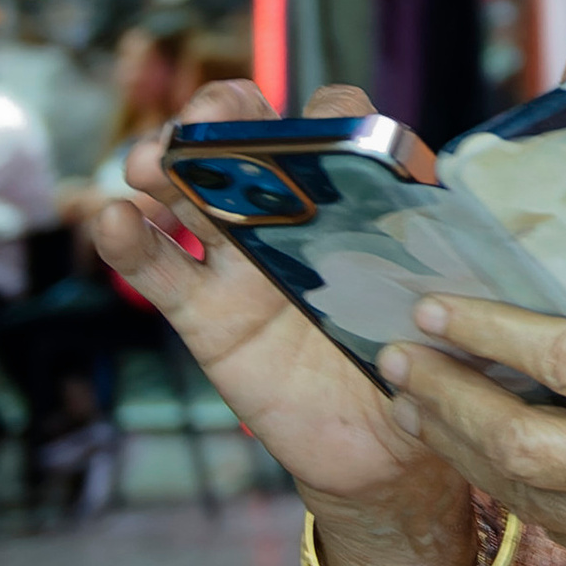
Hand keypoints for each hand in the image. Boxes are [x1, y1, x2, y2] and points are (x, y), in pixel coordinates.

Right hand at [94, 79, 464, 543]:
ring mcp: (242, 261)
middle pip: (245, 137)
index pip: (337, 126)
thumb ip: (446, 283)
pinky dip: (129, 243)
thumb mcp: (447, 313)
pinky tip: (112, 221)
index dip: (326, 115)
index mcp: (357, 198)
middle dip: (219, 115)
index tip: (325, 129)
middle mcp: (294, 216)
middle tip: (204, 124)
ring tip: (148, 163)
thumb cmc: (423, 364)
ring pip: (189, 191)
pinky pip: (160, 271)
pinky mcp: (206, 315)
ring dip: (160, 163)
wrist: (384, 450)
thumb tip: (453, 268)